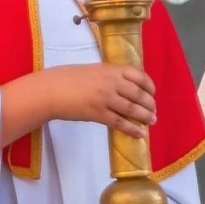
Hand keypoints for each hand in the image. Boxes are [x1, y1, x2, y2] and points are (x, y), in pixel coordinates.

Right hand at [39, 63, 155, 138]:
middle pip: (138, 94)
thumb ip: (108, 75)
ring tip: (151, 121)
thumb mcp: (92, 70)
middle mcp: (112, 82)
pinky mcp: (98, 114)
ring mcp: (106, 98)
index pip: (139, 75)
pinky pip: (120, 123)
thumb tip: (122, 86)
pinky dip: (132, 129)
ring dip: (145, 116)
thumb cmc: (67, 78)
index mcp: (111, 69)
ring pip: (132, 109)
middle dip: (150, 104)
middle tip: (154, 111)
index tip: (152, 92)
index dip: (149, 85)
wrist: (51, 90)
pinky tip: (140, 134)